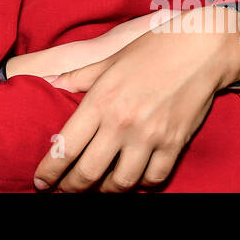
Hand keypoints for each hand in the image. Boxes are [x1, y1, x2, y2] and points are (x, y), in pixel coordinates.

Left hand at [34, 6, 239, 192]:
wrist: (199, 49)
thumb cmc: (151, 50)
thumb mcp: (109, 60)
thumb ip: (78, 77)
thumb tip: (51, 84)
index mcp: (100, 101)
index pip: (65, 147)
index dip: (49, 171)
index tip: (40, 182)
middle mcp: (122, 122)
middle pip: (89, 172)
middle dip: (72, 187)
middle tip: (65, 191)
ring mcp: (150, 136)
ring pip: (121, 182)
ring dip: (107, 189)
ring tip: (99, 187)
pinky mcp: (174, 144)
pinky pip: (154, 178)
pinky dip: (142, 183)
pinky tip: (133, 178)